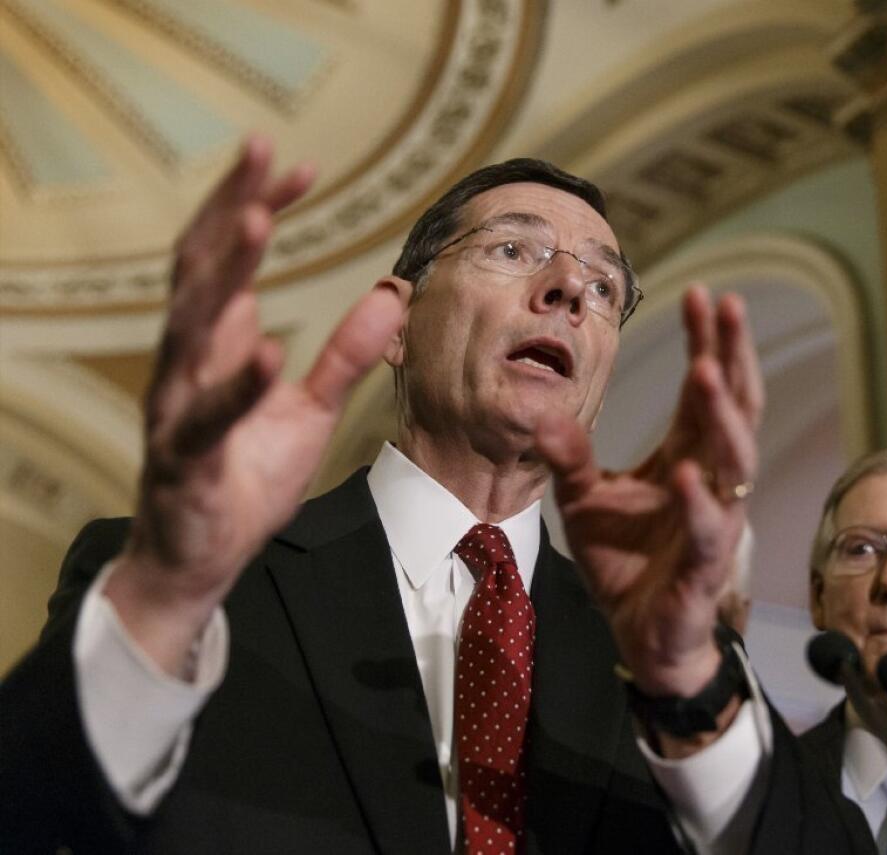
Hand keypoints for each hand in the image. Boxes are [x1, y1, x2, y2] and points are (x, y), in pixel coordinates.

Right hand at [104, 137, 409, 675]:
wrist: (202, 554)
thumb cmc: (248, 473)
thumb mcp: (310, 408)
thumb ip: (346, 353)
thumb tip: (390, 296)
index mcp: (218, 343)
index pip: (230, 256)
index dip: (256, 205)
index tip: (300, 166)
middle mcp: (191, 362)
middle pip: (202, 267)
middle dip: (232, 207)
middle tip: (261, 152)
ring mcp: (181, 407)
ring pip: (192, 325)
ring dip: (228, 272)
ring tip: (263, 221)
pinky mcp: (187, 460)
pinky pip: (208, 418)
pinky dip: (237, 385)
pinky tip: (268, 351)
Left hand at [536, 286, 763, 699]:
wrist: (641, 635)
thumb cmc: (624, 561)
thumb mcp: (584, 500)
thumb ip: (569, 457)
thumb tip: (541, 414)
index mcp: (688, 455)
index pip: (706, 388)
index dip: (707, 341)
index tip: (698, 292)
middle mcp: (712, 479)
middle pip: (735, 406)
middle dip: (733, 356)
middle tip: (727, 306)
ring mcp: (715, 519)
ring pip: (733, 460)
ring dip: (722, 415)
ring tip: (707, 369)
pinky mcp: (703, 564)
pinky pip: (707, 528)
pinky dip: (698, 502)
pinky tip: (685, 473)